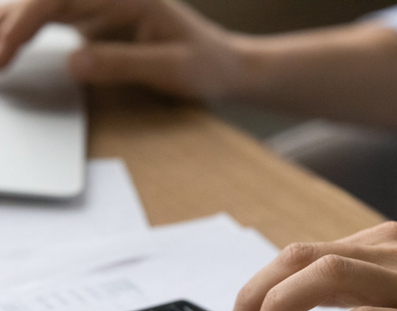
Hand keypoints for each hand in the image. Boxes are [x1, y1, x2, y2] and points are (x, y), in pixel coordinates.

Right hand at [0, 0, 242, 98]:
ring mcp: (103, 5)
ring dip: (12, 24)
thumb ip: (124, 64)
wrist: (225, 66)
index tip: (4, 55)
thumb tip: (72, 64)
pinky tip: (12, 45)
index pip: (58, 0)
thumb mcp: (171, 69)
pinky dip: (29, 29)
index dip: (23, 25)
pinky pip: (54, 17)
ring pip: (43, 4)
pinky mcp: (100, 21)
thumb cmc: (206, 66)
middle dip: (7, 24)